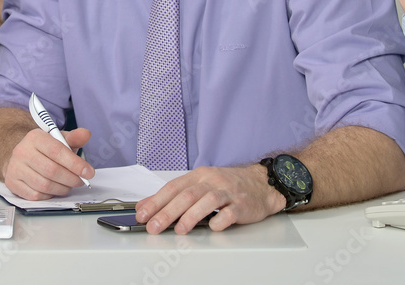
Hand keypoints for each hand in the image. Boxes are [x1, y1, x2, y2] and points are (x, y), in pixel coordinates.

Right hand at [3, 128, 94, 199]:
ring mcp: (15, 168)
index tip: (88, 172)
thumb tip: (86, 134)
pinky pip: (35, 195)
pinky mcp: (12, 183)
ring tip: (69, 185)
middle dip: (71, 178)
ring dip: (62, 188)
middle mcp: (22, 151)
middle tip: (81, 181)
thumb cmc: (44, 149)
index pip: (57, 151)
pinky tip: (54, 189)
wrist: (21, 156)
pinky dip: (49, 195)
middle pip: (51, 170)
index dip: (75, 164)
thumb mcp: (58, 139)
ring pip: (44, 185)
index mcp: (35, 137)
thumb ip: (73, 138)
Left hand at [135, 165, 283, 233]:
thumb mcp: (200, 184)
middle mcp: (212, 181)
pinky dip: (220, 220)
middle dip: (167, 211)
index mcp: (199, 175)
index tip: (142, 214)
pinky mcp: (242, 205)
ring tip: (179, 229)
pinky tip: (212, 227)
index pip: (173, 187)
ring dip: (191, 216)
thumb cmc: (227, 186)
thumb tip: (146, 205)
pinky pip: (230, 212)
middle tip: (154, 226)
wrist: (261, 183)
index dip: (156, 201)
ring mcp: (228, 192)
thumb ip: (174, 195)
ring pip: (207, 201)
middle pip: (187, 195)